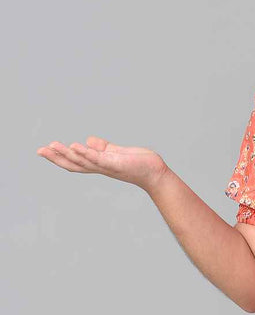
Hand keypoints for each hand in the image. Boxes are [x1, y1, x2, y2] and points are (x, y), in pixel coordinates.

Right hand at [36, 136, 167, 191]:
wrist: (155, 173)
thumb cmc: (138, 164)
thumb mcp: (117, 153)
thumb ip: (103, 148)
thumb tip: (88, 141)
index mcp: (98, 164)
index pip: (75, 161)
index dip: (59, 157)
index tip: (44, 149)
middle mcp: (100, 167)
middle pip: (74, 164)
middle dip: (56, 158)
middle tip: (39, 151)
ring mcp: (107, 167)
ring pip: (83, 161)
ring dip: (67, 154)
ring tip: (52, 146)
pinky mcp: (116, 164)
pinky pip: (98, 158)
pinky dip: (86, 153)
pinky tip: (75, 145)